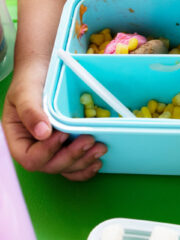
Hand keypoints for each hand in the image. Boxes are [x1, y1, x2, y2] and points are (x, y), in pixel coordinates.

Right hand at [3, 63, 104, 179]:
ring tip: (100, 148)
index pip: (29, 158)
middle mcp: (34, 147)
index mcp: (19, 138)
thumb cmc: (31, 80)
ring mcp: (52, 149)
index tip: (63, 134)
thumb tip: (42, 133)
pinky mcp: (67, 146)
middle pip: (50, 166)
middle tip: (90, 140)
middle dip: (71, 157)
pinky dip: (87, 166)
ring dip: (84, 162)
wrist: (45, 71)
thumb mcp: (26, 91)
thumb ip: (30, 111)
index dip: (47, 152)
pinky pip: (75, 165)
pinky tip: (98, 160)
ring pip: (66, 168)